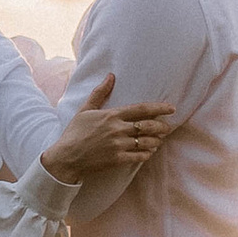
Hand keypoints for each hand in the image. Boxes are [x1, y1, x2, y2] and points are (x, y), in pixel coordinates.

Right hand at [41, 92, 174, 183]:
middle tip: (168, 127)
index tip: (171, 108)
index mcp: (111, 115)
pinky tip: (150, 152)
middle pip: (148, 126)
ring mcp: (118, 145)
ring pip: (146, 142)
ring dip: (156, 141)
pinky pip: (139, 157)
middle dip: (162, 126)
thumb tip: (110, 76)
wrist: (66, 157)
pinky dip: (147, 154)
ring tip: (160, 140)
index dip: (159, 108)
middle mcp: (117, 129)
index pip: (141, 109)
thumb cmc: (74, 132)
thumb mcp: (85, 109)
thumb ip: (99, 93)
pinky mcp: (117, 160)